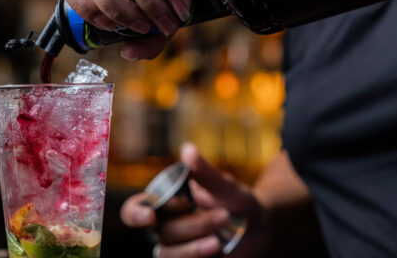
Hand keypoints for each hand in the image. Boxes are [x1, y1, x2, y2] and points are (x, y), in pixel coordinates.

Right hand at [122, 143, 268, 257]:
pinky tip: (219, 254)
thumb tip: (187, 149)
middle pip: (162, 232)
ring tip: (219, 242)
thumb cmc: (237, 202)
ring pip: (169, 255)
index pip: (135, 209)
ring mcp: (177, 250)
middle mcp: (166, 228)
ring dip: (193, 250)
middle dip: (192, 225)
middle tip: (223, 215)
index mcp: (166, 204)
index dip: (136, 213)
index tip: (151, 215)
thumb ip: (206, 174)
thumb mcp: (227, 187)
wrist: (260, 228)